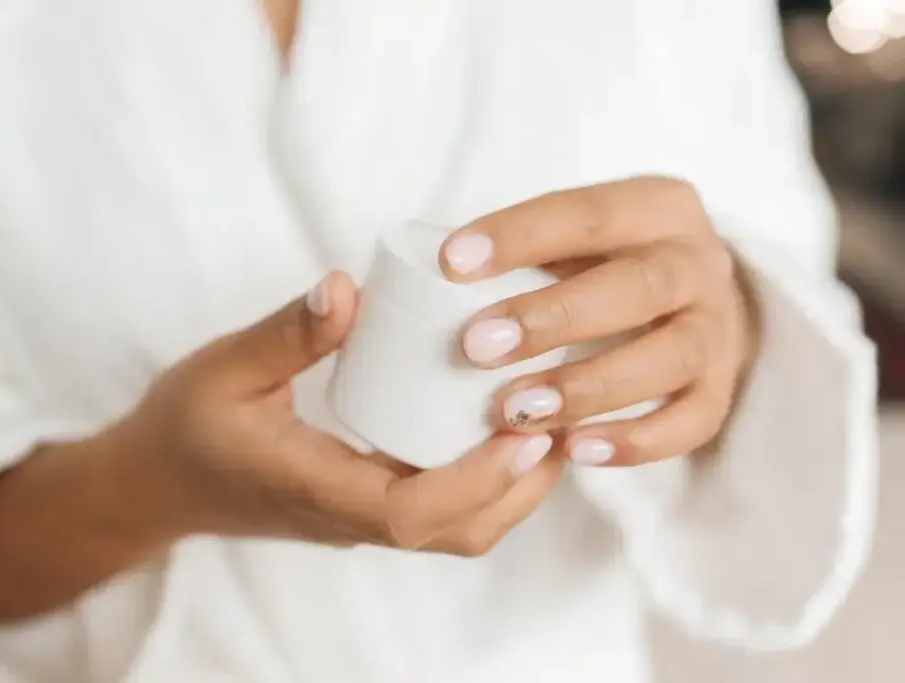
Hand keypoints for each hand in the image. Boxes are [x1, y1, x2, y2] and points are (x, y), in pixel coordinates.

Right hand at [131, 272, 564, 554]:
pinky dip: (484, 481)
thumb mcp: (225, 368)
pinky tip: (499, 426)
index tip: (526, 430)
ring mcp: (359, 518)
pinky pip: (439, 510)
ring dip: (510, 487)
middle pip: (456, 533)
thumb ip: (288, 332)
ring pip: (455, 530)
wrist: (158, 483)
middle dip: (520, 486)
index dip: (478, 480)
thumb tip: (348, 288)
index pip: (411, 513)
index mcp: (315, 489)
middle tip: (561, 414)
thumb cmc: (186, 427)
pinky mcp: (363, 505)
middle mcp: (348, 516)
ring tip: (546, 419)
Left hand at [439, 176, 757, 467]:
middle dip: (554, 318)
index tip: (452, 263)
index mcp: (658, 207)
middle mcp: (699, 262)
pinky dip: (635, 440)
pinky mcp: (722, 389)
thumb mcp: (575, 239)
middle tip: (476, 347)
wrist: (695, 301)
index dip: (520, 236)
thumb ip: (519, 253)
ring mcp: (719, 330)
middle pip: (637, 286)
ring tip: (516, 412)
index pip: (587, 214)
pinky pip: (692, 421)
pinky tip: (575, 451)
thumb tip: (405, 281)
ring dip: (588, 386)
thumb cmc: (604, 267)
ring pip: (668, 357)